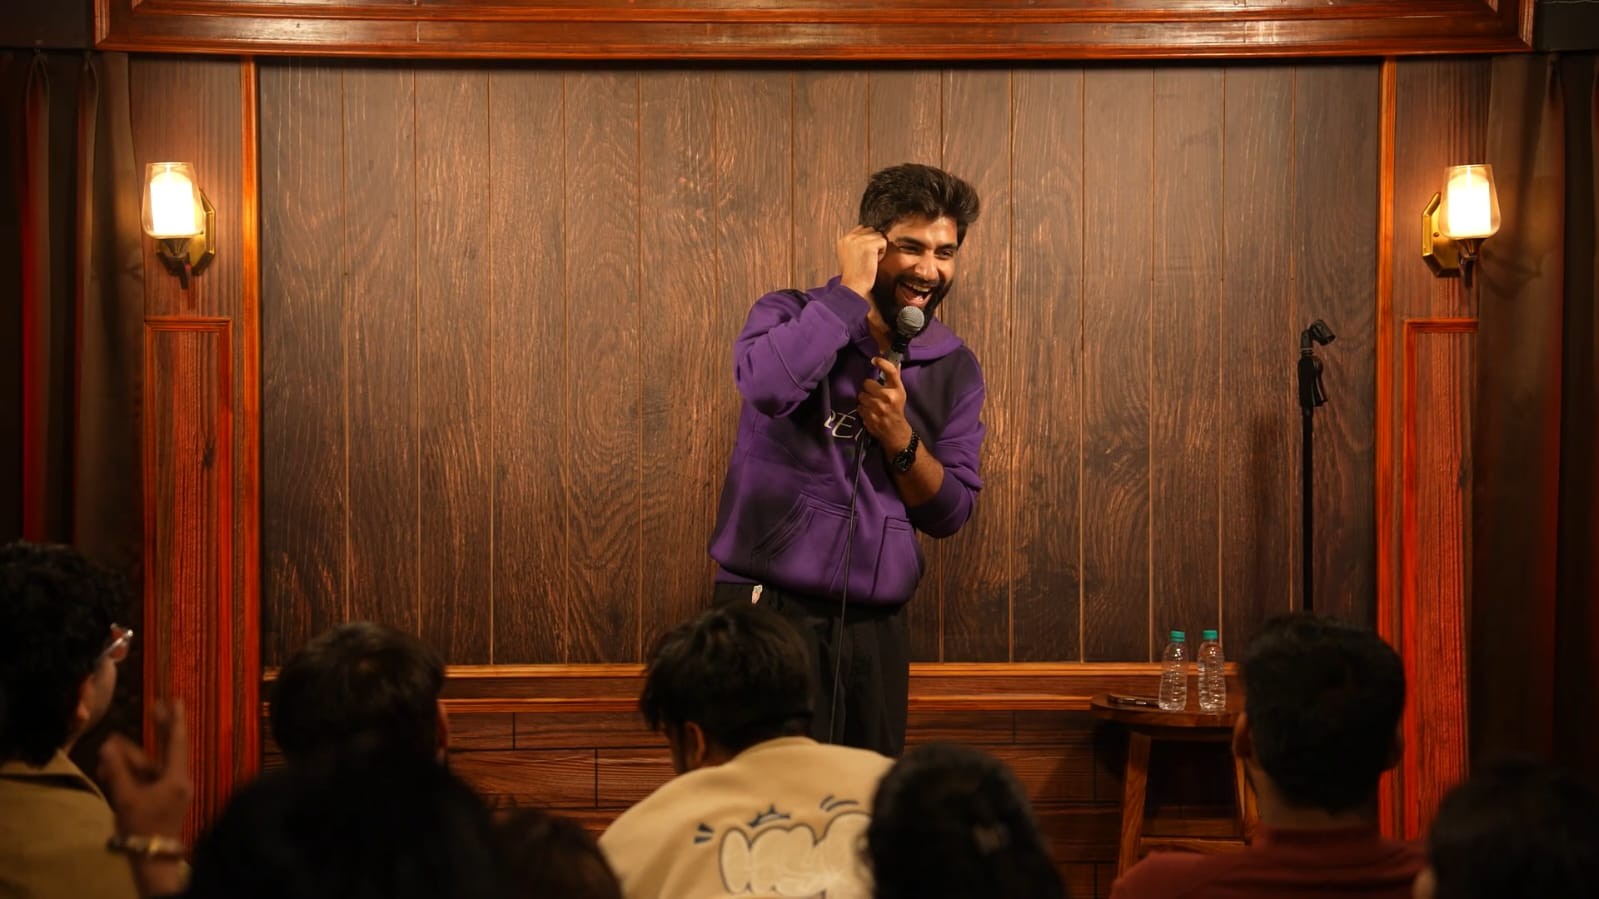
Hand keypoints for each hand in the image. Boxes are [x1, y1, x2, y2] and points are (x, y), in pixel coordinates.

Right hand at [100, 700, 192, 895]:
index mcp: (177, 778)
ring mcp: (172, 791)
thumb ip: (117, 771)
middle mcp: (179, 781)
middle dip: (160, 729)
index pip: (177, 742)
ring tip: (109, 747)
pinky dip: (133, 773)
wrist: (152, 859)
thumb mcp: (126, 797)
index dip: (175, 720)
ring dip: (132, 757)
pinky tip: (112, 767)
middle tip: (156, 706)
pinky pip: (149, 780)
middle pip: (169, 749)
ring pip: (152, 766)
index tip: (175, 701)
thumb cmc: (142, 827)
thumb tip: (108, 745)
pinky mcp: (164, 800)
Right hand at [837, 225, 885, 302]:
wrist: (853, 287)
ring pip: (878, 235)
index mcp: (843, 239)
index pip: (861, 228)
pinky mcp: (868, 246)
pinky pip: (884, 242)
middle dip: (873, 242)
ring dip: (878, 248)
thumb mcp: (849, 256)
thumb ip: (855, 244)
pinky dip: (882, 253)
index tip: (865, 255)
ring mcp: (858, 240)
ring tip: (870, 260)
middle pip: (871, 230)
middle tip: (868, 258)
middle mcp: (849, 237)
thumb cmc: (854, 276)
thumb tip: (870, 235)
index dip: (868, 240)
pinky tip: (874, 262)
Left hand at [859, 357, 911, 449]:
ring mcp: (878, 408)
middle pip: (867, 383)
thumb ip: (894, 378)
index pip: (890, 371)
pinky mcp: (869, 417)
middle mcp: (888, 397)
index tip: (874, 360)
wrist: (895, 431)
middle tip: (873, 393)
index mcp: (897, 390)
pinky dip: (862, 408)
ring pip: (861, 396)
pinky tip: (869, 411)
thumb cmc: (896, 408)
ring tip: (871, 403)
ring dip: (864, 399)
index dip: (882, 362)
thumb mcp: (900, 393)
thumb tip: (895, 361)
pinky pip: (859, 407)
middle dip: (868, 388)